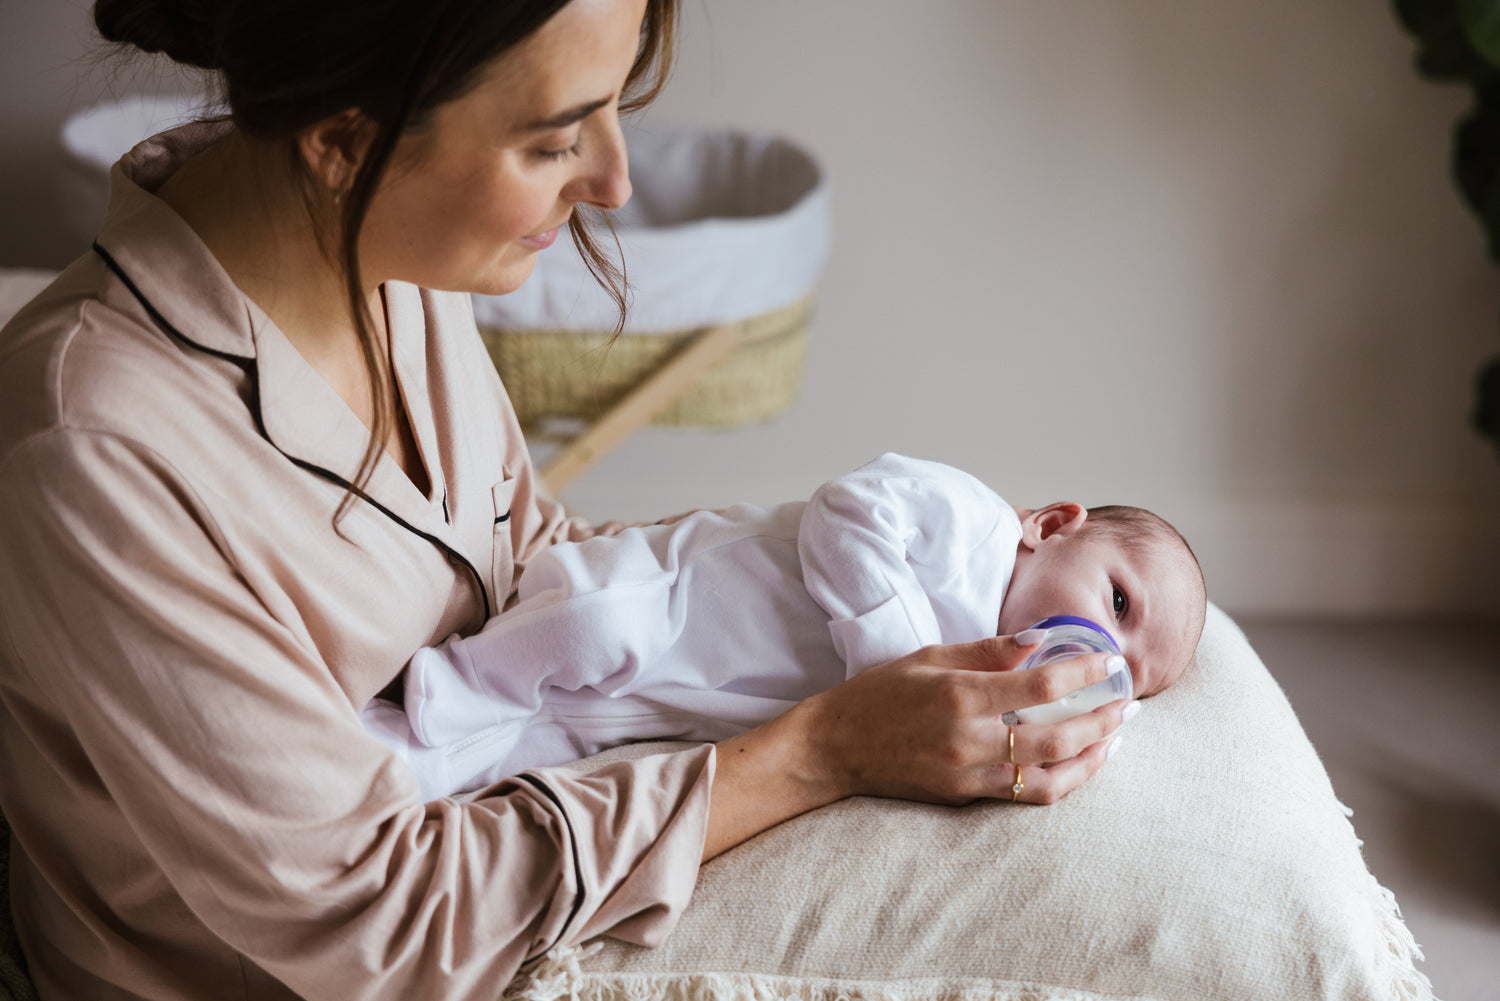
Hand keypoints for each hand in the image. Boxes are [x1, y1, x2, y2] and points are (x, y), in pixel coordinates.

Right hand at [799, 634, 1127, 805]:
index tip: (1111, 663)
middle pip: (1057, 737)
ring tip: (1114, 739)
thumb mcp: (928, 655)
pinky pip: (1024, 795)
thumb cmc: (878, 694)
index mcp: (960, 696)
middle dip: (1102, 721)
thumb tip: (1041, 640)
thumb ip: (987, 651)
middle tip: (1129, 703)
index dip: (1085, 674)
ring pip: (1049, 779)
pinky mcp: (964, 798)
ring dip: (1091, 760)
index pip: (1042, 684)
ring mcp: (967, 776)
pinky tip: (1077, 763)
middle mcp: (968, 741)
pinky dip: (1059, 780)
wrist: (833, 748)